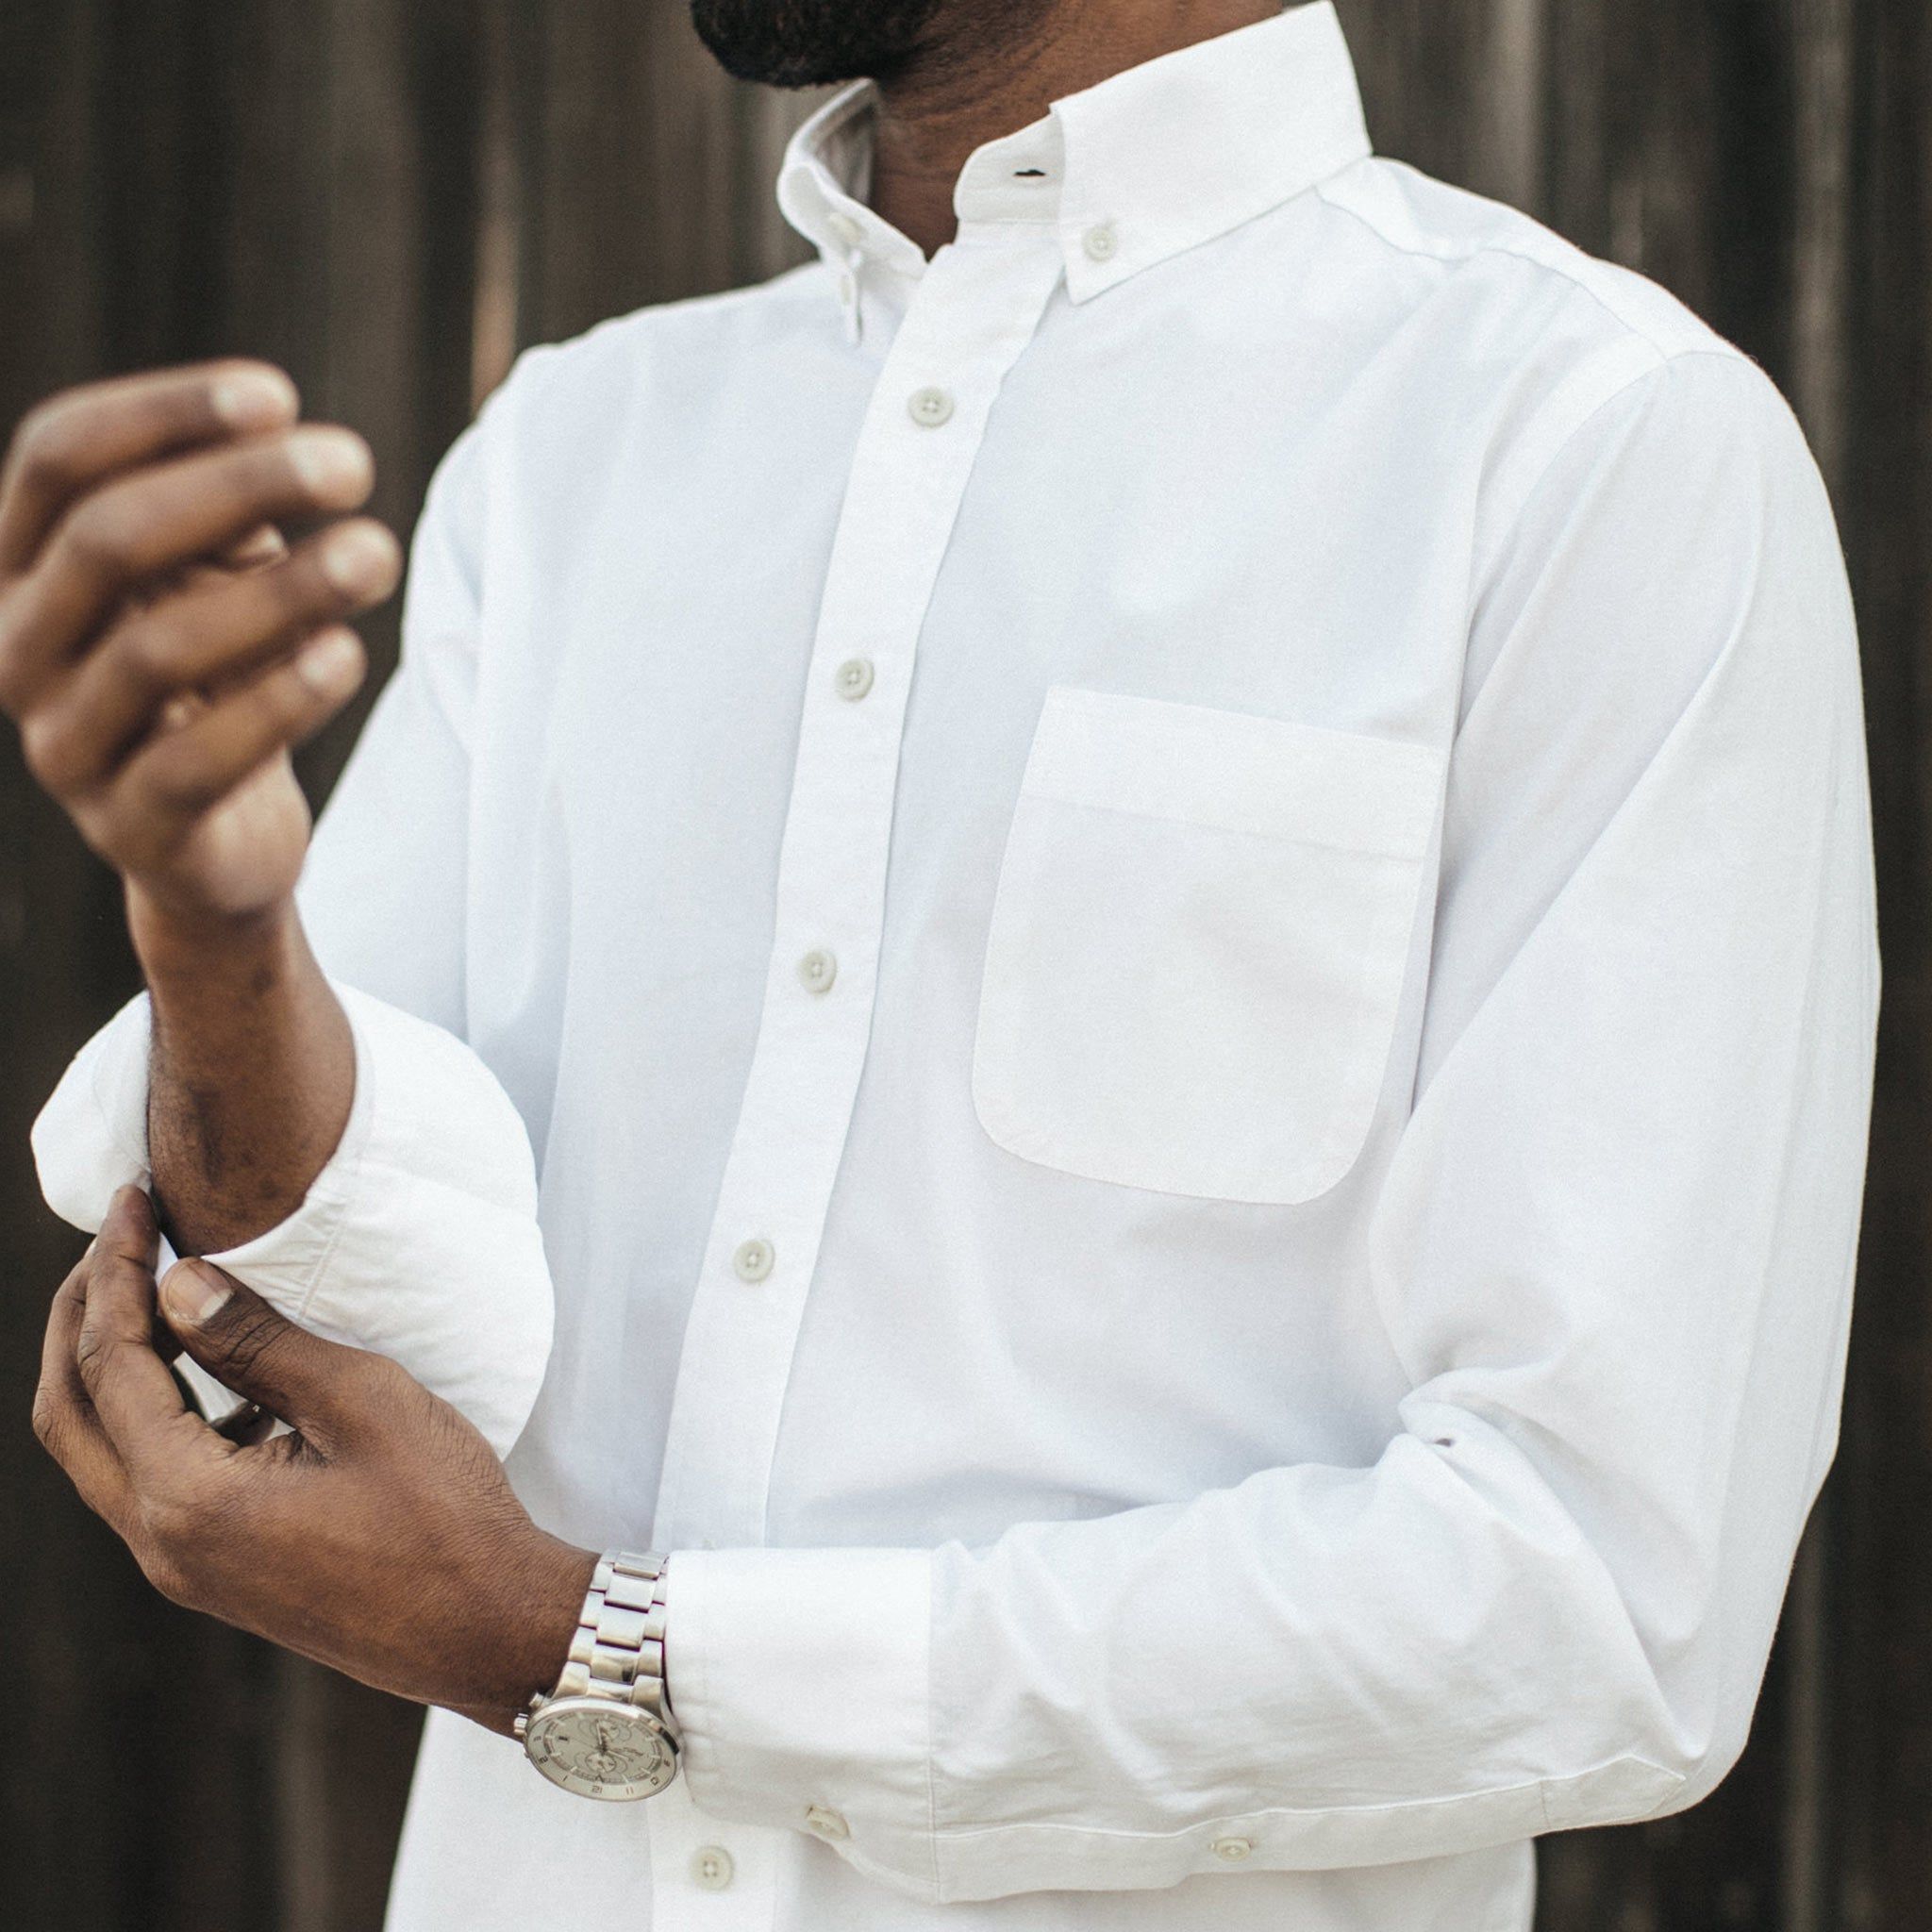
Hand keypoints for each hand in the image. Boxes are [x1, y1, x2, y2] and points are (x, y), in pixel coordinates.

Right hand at [0, 362, 402, 937]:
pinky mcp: (133, 830)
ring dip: (281, 593)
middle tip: (352, 463)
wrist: (217, 848)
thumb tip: (276, 435)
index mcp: (20, 567)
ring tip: (378, 553)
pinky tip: (347, 654)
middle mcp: (16, 648)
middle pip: (107, 539)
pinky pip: (198, 761)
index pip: (58, 457)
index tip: (277, 393)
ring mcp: (65, 745)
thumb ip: (229, 516)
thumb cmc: (221, 683)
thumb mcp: (219, 583)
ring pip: (157, 651)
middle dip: (236, 487)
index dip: (161, 414)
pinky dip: (278, 701)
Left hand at [33, 1187, 592, 1731]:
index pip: (112, 1364)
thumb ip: (261, 1342)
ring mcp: (183, 1569)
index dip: (118, 1273)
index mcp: (189, 1502)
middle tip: (114, 1237)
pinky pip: (148, 1484)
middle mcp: (161, 1545)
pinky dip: (152, 1415)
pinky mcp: (214, 1574)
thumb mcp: (361, 1403)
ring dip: (108, 1367)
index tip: (137, 1202)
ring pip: (99, 1452)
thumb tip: (180, 1284)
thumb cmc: (442, 1512)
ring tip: (149, 1288)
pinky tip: (215, 1376)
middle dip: (79, 1316)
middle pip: (68, 1414)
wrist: (485, 1627)